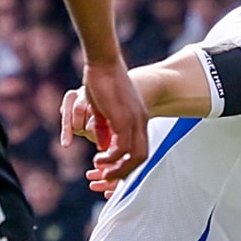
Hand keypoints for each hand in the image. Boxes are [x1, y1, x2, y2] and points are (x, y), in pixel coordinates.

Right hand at [75, 57, 150, 193]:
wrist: (103, 63)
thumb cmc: (101, 82)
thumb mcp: (104, 110)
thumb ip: (105, 129)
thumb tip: (104, 147)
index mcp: (138, 118)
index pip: (141, 149)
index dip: (128, 164)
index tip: (112, 170)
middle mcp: (140, 121)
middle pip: (142, 157)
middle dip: (125, 172)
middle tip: (107, 177)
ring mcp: (134, 120)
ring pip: (135, 156)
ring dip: (117, 168)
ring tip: (100, 168)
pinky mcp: (124, 118)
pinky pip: (123, 147)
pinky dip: (111, 158)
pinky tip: (98, 157)